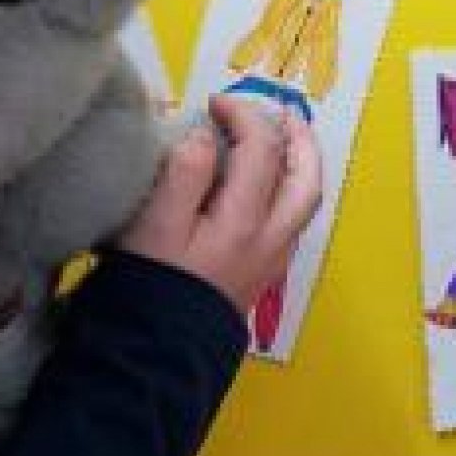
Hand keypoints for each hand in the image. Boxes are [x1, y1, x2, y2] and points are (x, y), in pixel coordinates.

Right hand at [120, 96, 322, 315]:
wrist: (154, 353)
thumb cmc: (149, 284)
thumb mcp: (155, 223)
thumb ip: (184, 172)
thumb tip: (205, 134)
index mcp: (244, 220)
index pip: (260, 149)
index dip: (241, 115)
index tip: (214, 103)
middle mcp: (270, 239)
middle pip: (305, 178)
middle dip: (298, 138)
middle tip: (281, 111)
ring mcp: (271, 259)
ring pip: (304, 201)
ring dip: (300, 163)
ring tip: (284, 139)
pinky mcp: (262, 274)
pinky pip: (291, 220)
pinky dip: (289, 190)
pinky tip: (267, 185)